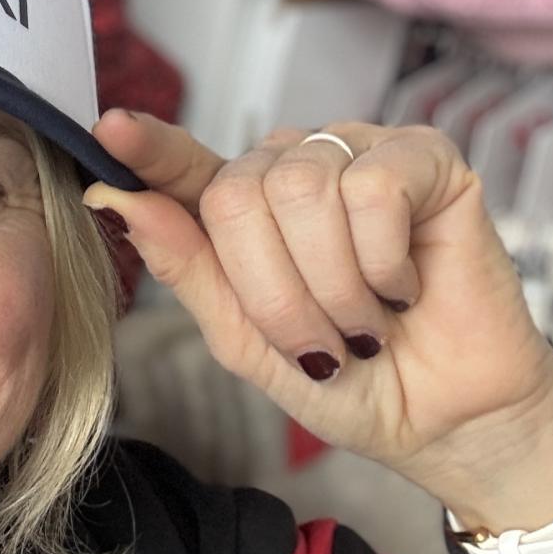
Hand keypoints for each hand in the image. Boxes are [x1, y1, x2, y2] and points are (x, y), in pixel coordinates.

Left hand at [84, 111, 552, 508]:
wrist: (444, 422)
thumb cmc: (348, 381)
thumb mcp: (246, 340)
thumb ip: (187, 267)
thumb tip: (115, 198)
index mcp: (245, 209)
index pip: (184, 166)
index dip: (149, 149)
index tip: (107, 131)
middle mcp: (297, 169)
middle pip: (237, 197)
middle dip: (276, 295)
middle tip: (322, 341)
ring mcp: (359, 154)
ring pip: (303, 191)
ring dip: (334, 287)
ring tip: (368, 321)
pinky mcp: (425, 158)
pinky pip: (373, 189)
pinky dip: (384, 262)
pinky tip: (407, 285)